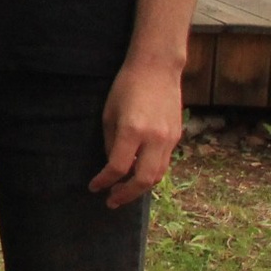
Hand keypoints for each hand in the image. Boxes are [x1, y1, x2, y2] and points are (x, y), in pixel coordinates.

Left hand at [90, 57, 183, 207]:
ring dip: (140, 188)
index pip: (118, 166)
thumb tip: (112, 165)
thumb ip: (111, 141)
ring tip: (123, 192)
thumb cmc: (126, 87)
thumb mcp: (109, 113)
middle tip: (111, 201)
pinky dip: (151, 174)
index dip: (104, 180)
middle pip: (143, 180)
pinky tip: (138, 175)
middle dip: (126, 194)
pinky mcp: (177, 137)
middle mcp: (154, 138)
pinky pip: (164, 163)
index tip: (94, 187)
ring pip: (158, 175)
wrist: (157, 69)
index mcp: (132, 130)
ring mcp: (169, 139)